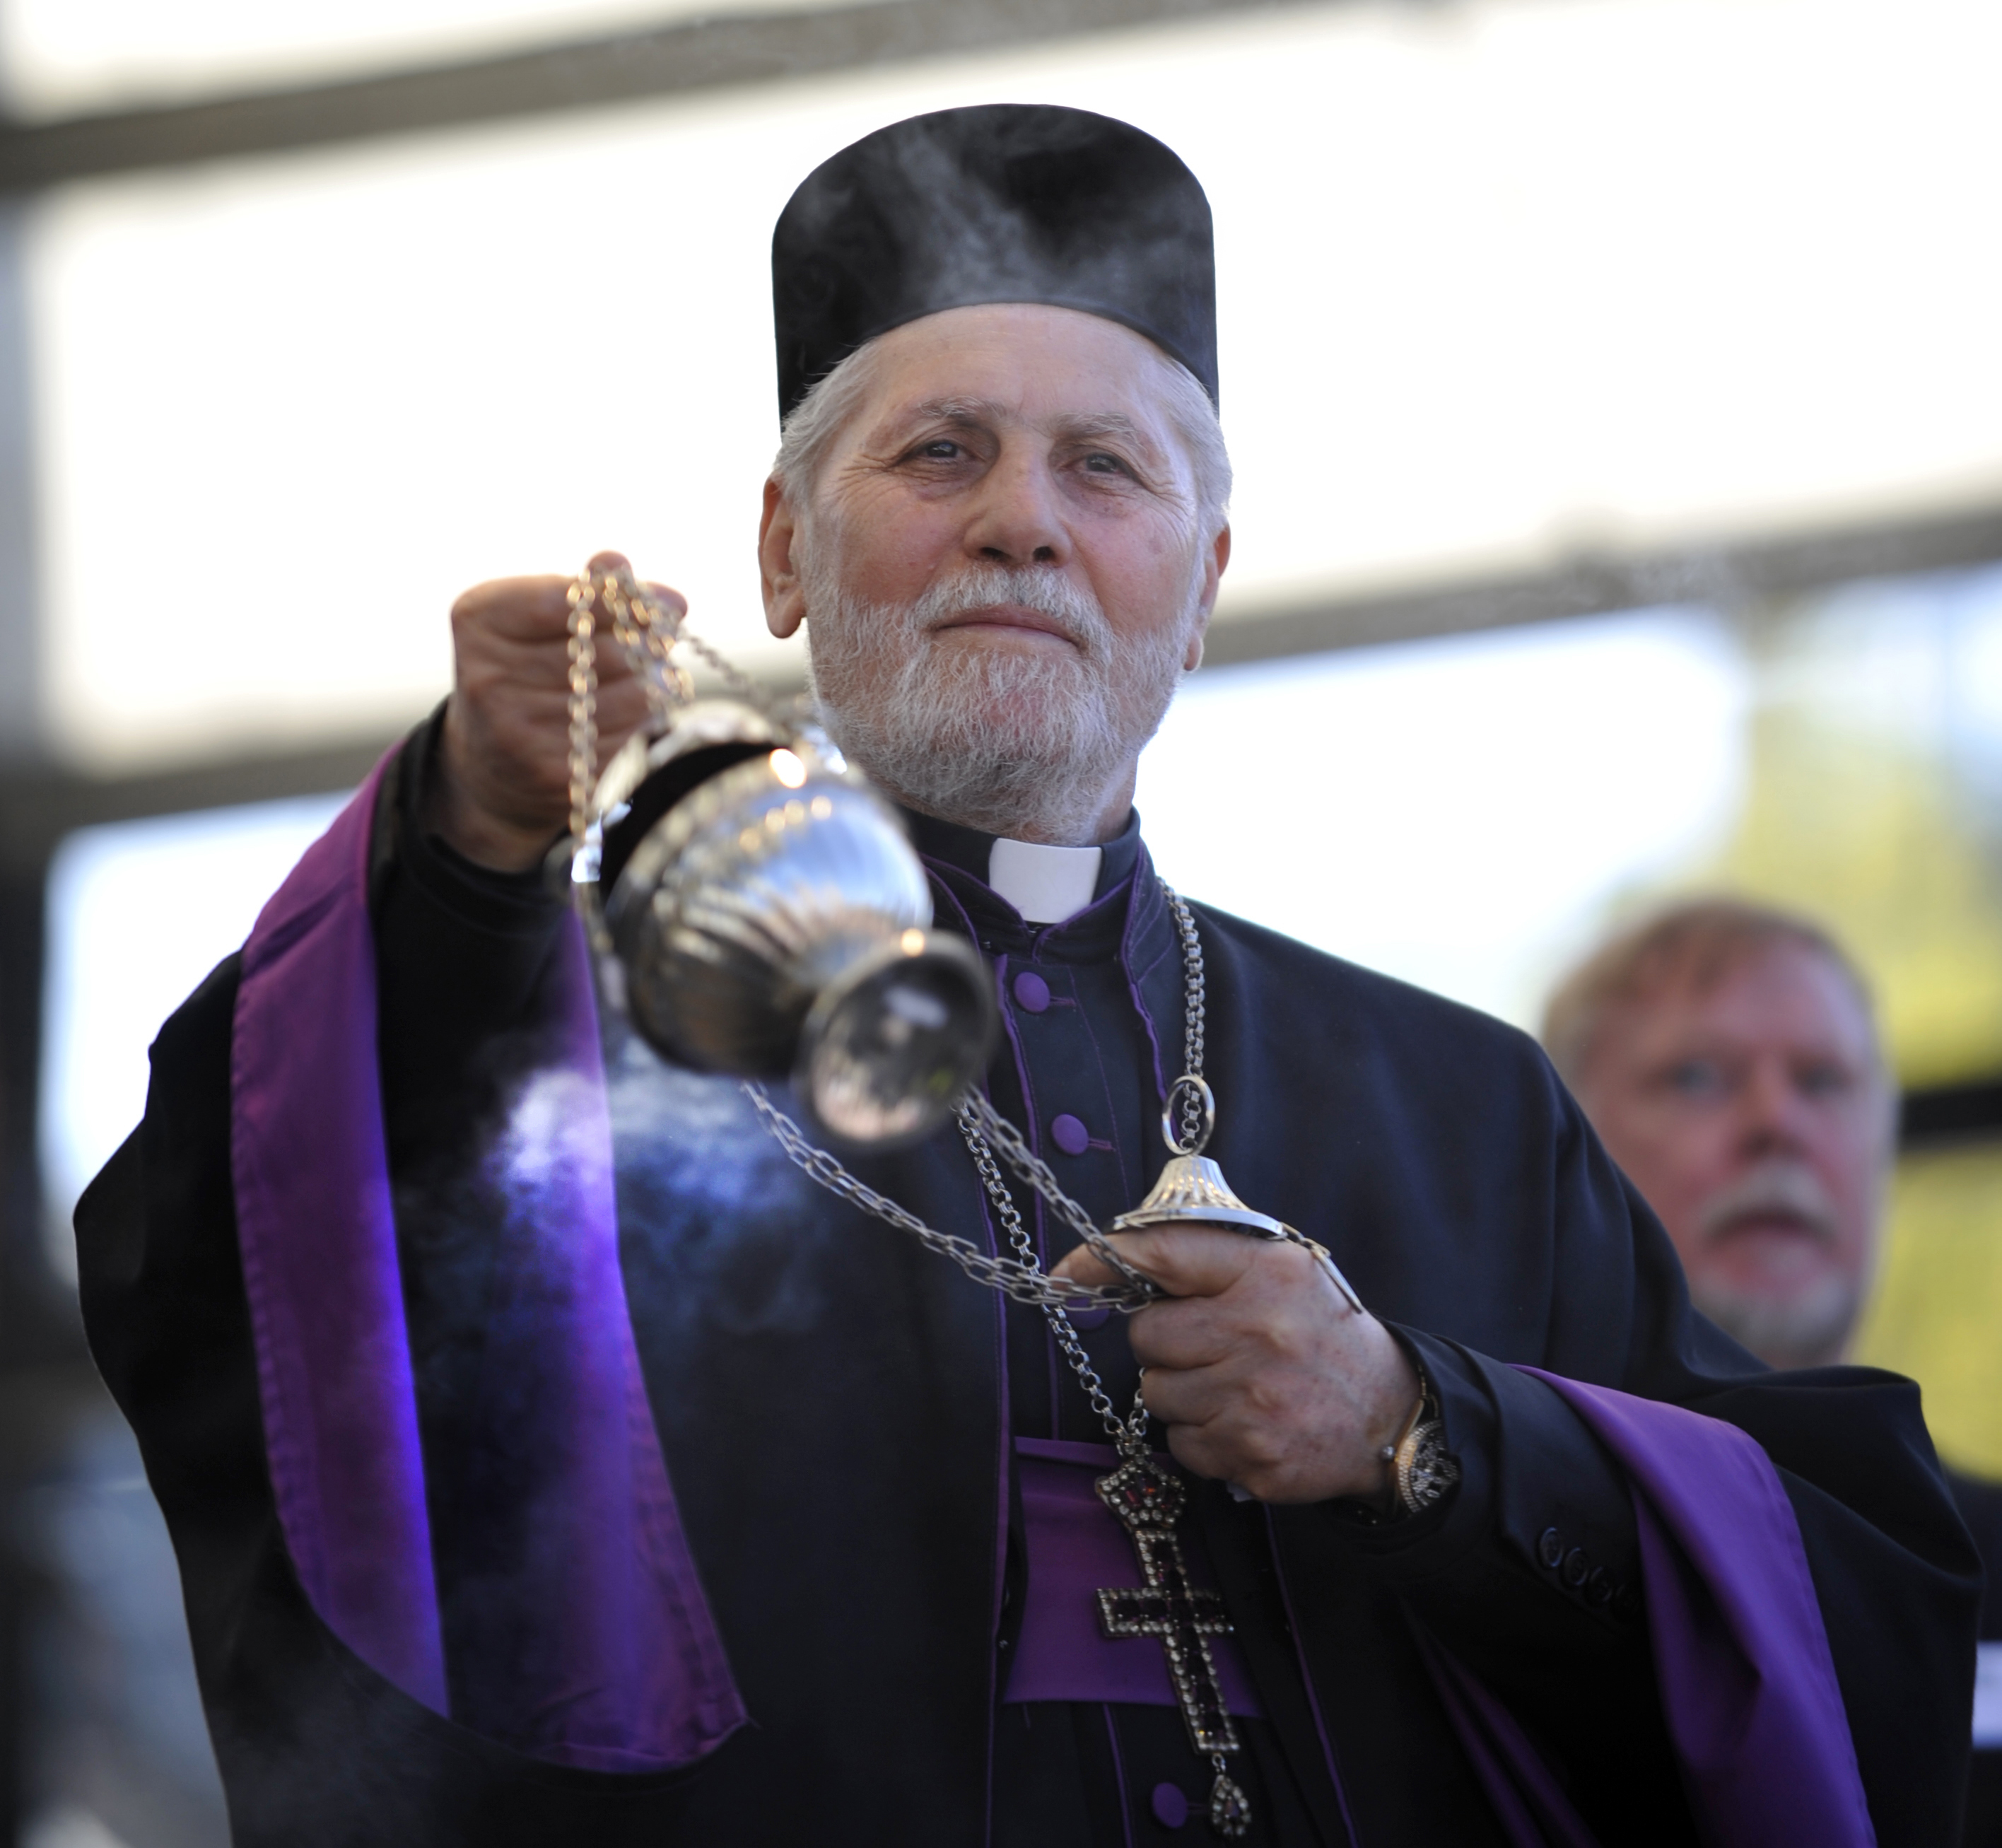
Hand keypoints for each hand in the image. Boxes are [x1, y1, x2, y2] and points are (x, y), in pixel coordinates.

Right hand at [431, 550, 680, 870]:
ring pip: (631, 695)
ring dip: (656, 681)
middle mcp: (489, 680)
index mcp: (479, 623)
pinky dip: (647, 719)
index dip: (627, 600)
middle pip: (607, 651)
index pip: (567, 601)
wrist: (492, 765)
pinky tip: (640, 709)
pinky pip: (631, 736)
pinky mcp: (556, 776)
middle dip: (649, 642)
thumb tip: (618, 564)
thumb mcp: (533, 620)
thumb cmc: (525, 669)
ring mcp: (519, 733)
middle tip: (666, 636)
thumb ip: (576, 589)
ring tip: (654, 672)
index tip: (672, 602)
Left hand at [1050, 1226, 1420, 1505]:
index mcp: (1265, 1274)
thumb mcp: (1283, 1270)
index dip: (1104, 1261)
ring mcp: (1254, 1401)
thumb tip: (1122, 1259)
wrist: (1388, 1415)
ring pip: (1157, 1394)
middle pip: (1146, 1337)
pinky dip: (1202, 1438)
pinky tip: (1243, 1423)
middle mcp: (1258, 1333)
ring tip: (1233, 1386)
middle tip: (1209, 1346)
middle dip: (1165, 1343)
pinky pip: (1182, 1446)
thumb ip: (1211, 1259)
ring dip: (1182, 1393)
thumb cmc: (1320, 1333)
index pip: (1164, 1254)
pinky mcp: (1253, 1456)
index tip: (1066, 1273)